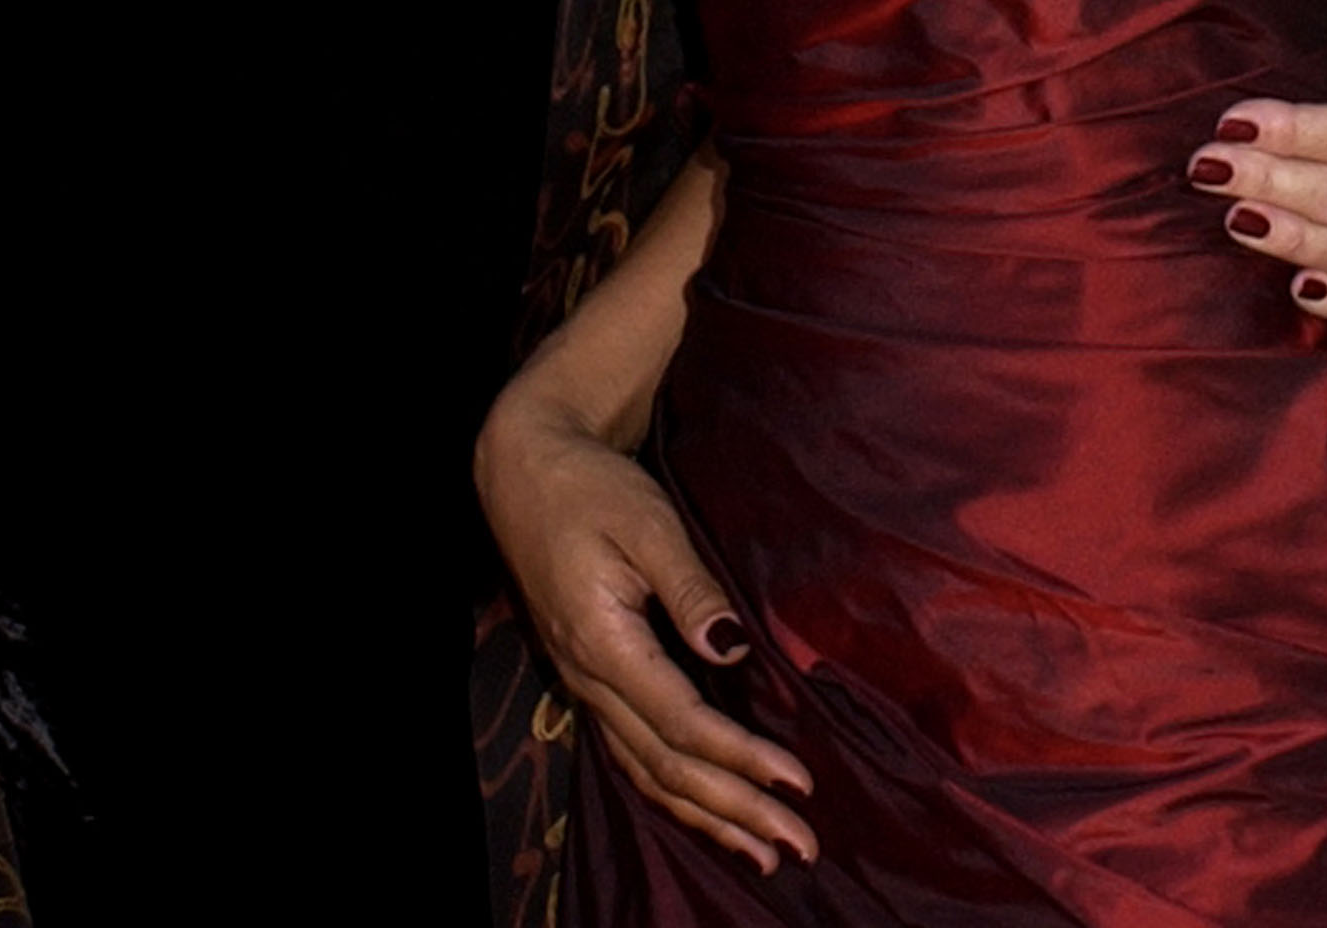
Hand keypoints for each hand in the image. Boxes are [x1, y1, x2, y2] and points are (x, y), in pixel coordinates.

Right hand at [473, 391, 815, 873]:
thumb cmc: (592, 488)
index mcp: (604, 643)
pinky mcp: (591, 680)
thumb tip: (732, 647)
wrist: (526, 472)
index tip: (798, 781)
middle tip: (800, 844)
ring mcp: (586, 686)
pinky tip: (706, 815)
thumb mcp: (647, 523)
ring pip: (647, 772)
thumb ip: (690, 588)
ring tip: (762, 854)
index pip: (683, 722)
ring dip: (707, 817)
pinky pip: (632, 756)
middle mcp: (590, 679)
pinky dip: (673, 794)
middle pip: (668, 765)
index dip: (741, 758)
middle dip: (735, 810)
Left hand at [1194, 59, 1326, 318]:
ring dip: (1292, 235)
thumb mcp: (1307, 81)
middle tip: (1206, 169)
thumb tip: (1321, 61)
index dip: (1292, 130)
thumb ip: (1303, 73)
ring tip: (1237, 221)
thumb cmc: (1297, 122)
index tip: (1226, 125)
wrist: (1321, 162)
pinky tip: (1300, 290)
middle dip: (1268, 179)